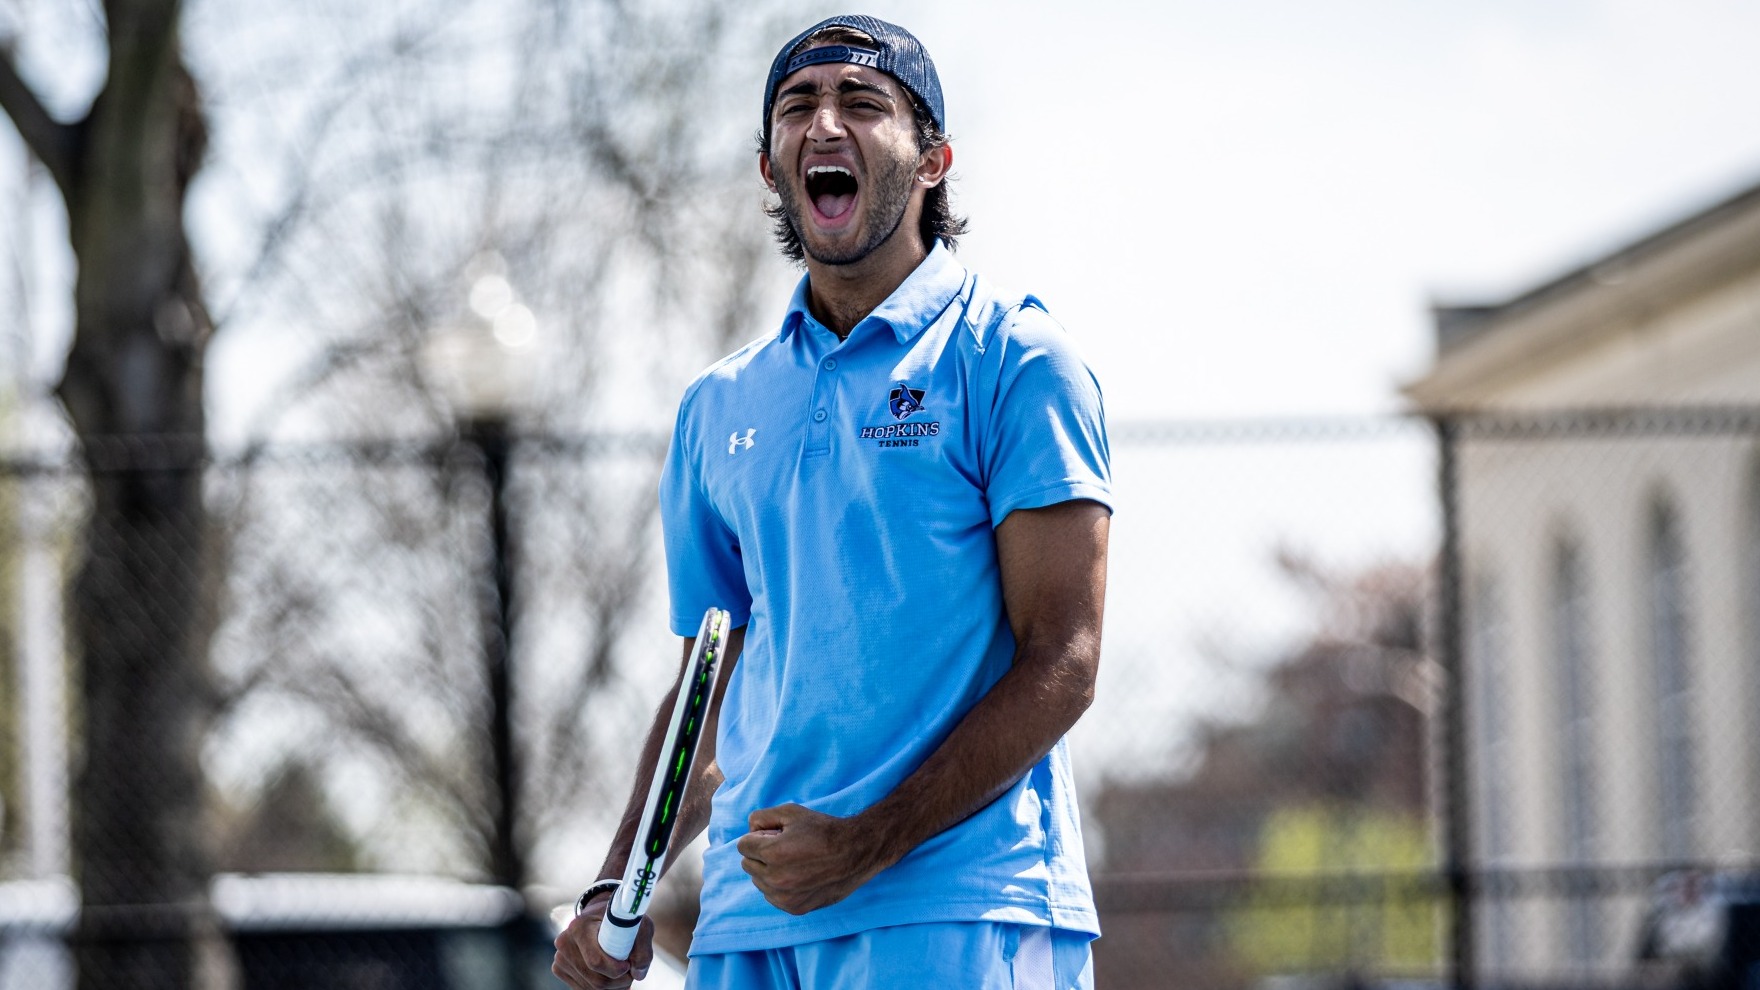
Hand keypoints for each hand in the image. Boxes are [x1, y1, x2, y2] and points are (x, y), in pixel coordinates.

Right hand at [551, 894, 653, 988]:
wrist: (600, 916)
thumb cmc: (621, 919)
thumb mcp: (638, 925)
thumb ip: (643, 948)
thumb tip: (638, 973)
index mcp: (579, 927)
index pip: (596, 962)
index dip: (616, 970)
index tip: (628, 966)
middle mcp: (564, 942)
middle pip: (595, 979)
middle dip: (617, 982)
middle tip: (630, 974)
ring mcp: (560, 957)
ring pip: (589, 988)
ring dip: (611, 987)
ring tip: (621, 974)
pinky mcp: (559, 968)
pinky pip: (582, 989)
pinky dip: (599, 989)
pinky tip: (608, 975)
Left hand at [736, 803, 890, 914]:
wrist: (856, 853)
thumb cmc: (823, 830)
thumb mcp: (791, 812)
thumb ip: (761, 817)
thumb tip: (749, 830)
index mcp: (772, 853)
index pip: (743, 846)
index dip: (758, 837)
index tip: (774, 835)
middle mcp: (775, 879)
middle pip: (747, 864)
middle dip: (760, 854)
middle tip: (784, 847)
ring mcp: (784, 897)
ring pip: (759, 882)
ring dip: (768, 871)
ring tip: (793, 862)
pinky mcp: (794, 908)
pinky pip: (772, 897)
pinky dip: (778, 887)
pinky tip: (797, 876)